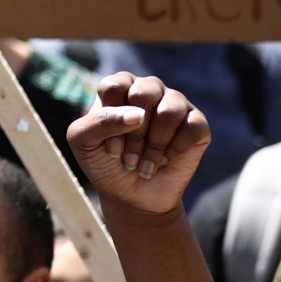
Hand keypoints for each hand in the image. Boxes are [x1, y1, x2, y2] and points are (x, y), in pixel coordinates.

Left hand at [67, 73, 210, 216]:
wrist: (130, 196)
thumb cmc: (104, 163)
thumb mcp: (84, 143)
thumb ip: (99, 121)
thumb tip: (139, 113)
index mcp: (120, 86)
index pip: (115, 85)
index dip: (110, 119)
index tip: (109, 147)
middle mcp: (149, 89)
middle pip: (143, 94)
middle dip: (134, 133)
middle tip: (128, 157)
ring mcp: (175, 103)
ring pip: (169, 111)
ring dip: (154, 145)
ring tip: (145, 162)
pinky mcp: (197, 123)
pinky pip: (193, 126)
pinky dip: (175, 149)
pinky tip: (165, 160)